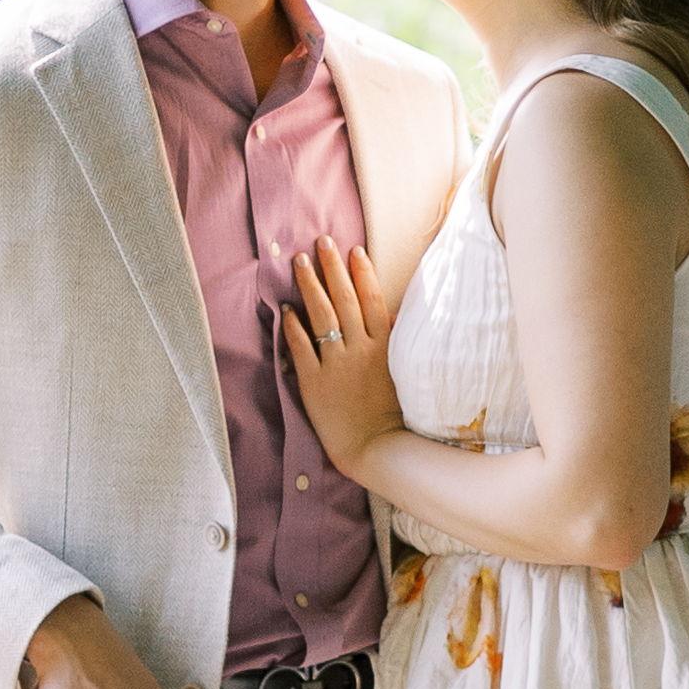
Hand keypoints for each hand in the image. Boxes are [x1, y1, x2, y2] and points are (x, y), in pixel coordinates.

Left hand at [274, 235, 405, 483]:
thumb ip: (395, 341)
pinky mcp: (315, 382)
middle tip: (322, 241)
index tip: (353, 251)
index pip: (372, 300)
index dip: (362, 273)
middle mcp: (360, 349)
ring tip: (300, 262)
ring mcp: (336, 364)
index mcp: (384, 346)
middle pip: (345, 299)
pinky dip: (294, 327)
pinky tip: (286, 310)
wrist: (377, 447)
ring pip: (322, 316)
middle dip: (332, 267)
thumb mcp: (402, 372)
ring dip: (310, 286)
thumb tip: (390, 313)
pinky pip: (302, 348)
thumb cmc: (394, 412)